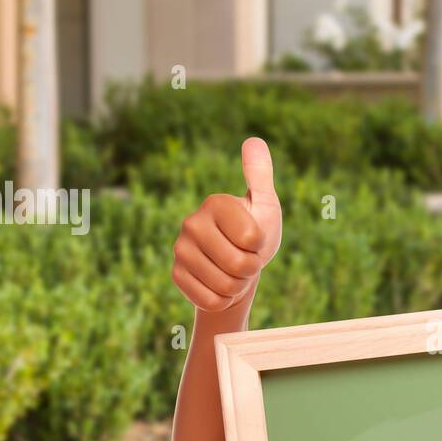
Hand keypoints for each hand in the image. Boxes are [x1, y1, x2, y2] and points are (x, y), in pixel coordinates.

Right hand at [172, 137, 282, 311]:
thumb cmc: (256, 233)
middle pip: (239, 264)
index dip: (261, 246)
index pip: (253, 238)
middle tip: (245, 259)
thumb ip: (260, 176)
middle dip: (251, 269)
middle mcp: (191, 223)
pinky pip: (211, 300)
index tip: (254, 240)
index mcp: (215, 203)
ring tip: (232, 271)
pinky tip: (218, 285)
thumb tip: (253, 140)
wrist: (236, 267)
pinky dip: (223, 299)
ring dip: (238, 285)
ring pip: (226, 286)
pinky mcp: (176, 275)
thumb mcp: (265, 206)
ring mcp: (180, 250)